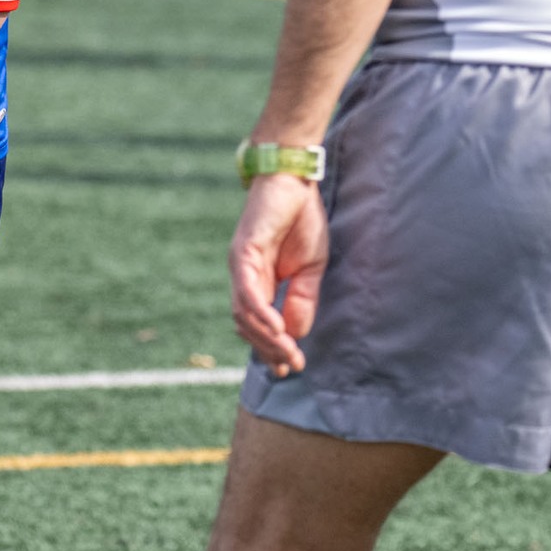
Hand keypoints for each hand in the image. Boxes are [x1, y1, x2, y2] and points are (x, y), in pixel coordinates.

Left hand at [228, 174, 329, 377]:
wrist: (294, 181)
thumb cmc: (301, 221)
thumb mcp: (310, 269)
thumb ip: (302, 299)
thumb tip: (296, 333)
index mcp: (260, 283)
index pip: (259, 325)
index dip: (273, 349)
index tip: (291, 369)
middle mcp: (244, 278)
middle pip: (248, 325)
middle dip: (270, 350)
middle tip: (291, 367)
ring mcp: (240, 266)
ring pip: (244, 313)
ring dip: (265, 337)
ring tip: (287, 353)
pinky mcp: (243, 252)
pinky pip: (247, 289)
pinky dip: (259, 311)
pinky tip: (275, 327)